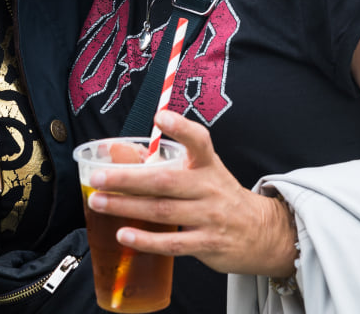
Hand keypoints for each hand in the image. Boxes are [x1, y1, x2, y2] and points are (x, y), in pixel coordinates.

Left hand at [85, 111, 298, 277]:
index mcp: (208, 164)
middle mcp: (209, 188)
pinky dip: (145, 240)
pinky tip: (124, 235)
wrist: (261, 232)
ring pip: (162, 211)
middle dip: (126, 179)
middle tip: (97, 177)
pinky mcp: (207, 243)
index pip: (198, 140)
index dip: (181, 127)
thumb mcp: (204, 173)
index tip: (161, 116)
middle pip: (164, 181)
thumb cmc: (221, 196)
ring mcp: (209, 217)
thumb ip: (169, 164)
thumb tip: (121, 156)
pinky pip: (172, 243)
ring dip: (126, 207)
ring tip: (98, 203)